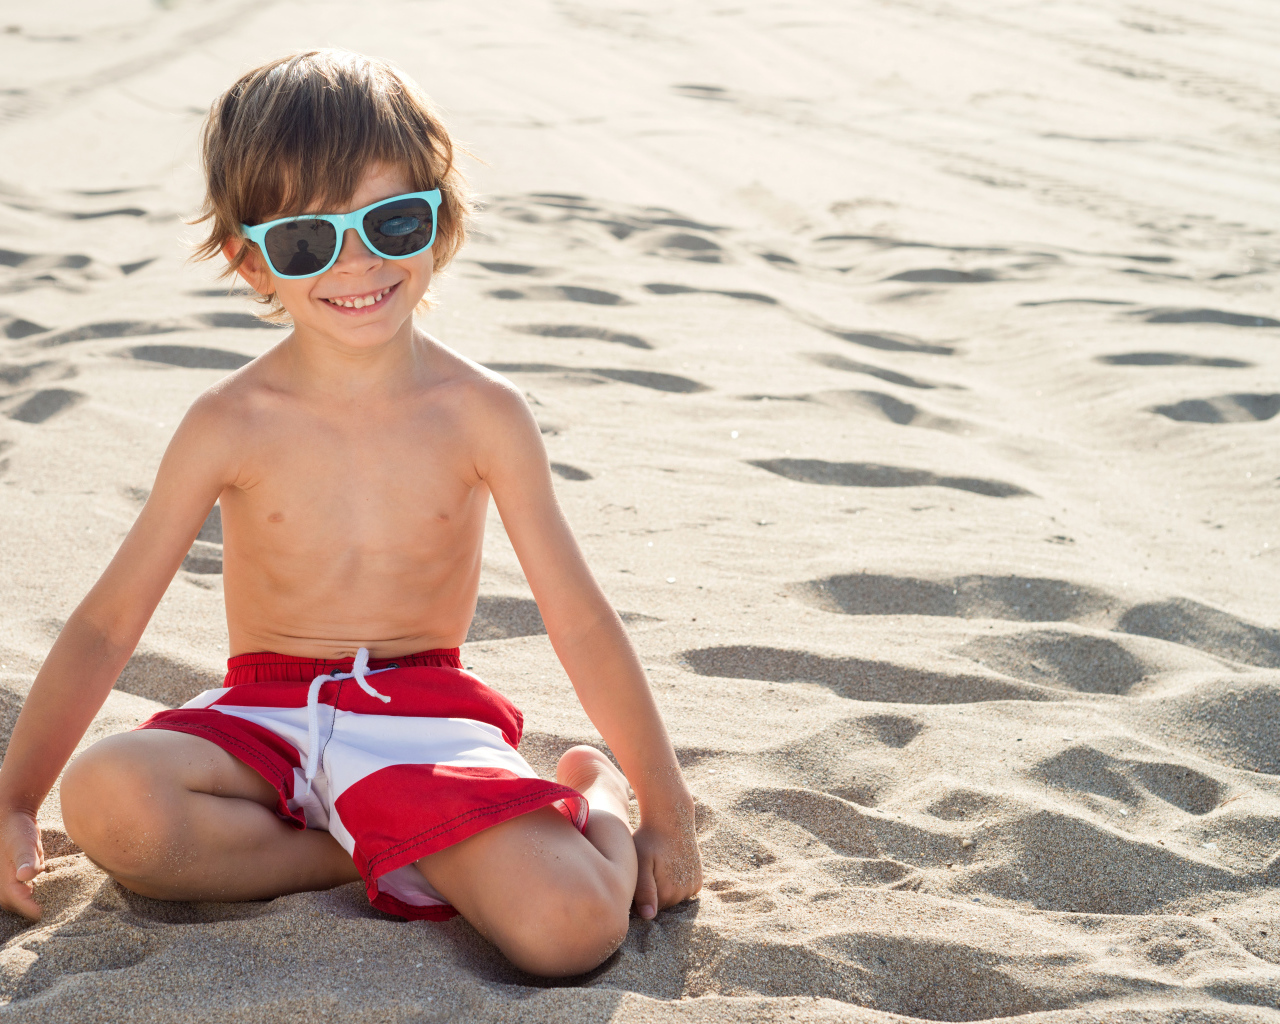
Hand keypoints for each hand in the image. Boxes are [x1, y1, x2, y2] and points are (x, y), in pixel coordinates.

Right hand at [0, 807, 43, 919]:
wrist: (10, 815)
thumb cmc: (17, 829)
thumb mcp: (25, 842)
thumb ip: (27, 859)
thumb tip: (25, 876)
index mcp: (4, 879)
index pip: (18, 901)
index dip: (31, 909)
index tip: (43, 915)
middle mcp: (1, 882)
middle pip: (14, 903)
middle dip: (27, 908)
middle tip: (47, 912)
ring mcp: (2, 878)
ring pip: (13, 897)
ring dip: (25, 900)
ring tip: (43, 902)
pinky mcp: (8, 873)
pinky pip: (16, 888)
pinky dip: (25, 891)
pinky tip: (36, 887)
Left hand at [631, 801, 701, 920]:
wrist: (672, 820)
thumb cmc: (649, 840)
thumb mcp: (641, 863)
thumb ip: (644, 890)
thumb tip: (649, 916)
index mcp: (666, 893)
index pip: (646, 909)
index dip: (637, 895)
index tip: (635, 875)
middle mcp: (682, 894)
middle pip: (660, 905)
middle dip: (651, 892)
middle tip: (646, 868)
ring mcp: (692, 887)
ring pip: (672, 898)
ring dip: (664, 887)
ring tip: (657, 866)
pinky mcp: (698, 881)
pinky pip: (683, 891)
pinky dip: (676, 883)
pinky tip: (669, 867)